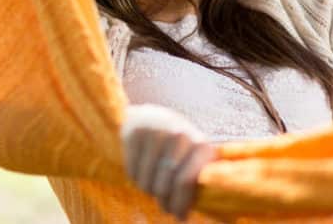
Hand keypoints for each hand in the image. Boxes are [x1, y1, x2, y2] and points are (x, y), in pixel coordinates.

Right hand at [121, 104, 217, 220]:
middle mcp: (180, 135)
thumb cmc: (178, 148)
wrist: (152, 118)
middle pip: (164, 186)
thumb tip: (183, 218)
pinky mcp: (135, 133)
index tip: (179, 217)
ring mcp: (157, 132)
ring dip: (148, 190)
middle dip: (164, 202)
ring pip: (146, 183)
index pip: (185, 182)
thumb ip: (194, 182)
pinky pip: (132, 173)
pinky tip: (142, 169)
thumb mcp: (193, 159)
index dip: (180, 204)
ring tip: (154, 182)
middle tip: (165, 207)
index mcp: (200, 144)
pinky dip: (135, 179)